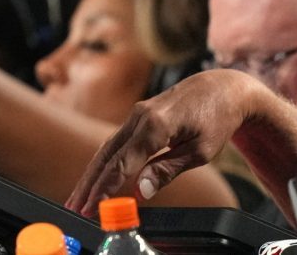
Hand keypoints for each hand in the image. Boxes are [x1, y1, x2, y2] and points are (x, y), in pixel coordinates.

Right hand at [66, 69, 266, 213]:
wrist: (221, 88)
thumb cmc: (215, 120)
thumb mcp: (200, 151)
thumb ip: (167, 170)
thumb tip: (141, 191)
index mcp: (156, 125)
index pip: (123, 162)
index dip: (106, 186)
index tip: (95, 206)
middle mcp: (139, 117)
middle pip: (106, 155)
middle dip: (89, 183)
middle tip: (76, 208)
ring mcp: (135, 115)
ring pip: (106, 149)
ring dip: (91, 174)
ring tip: (78, 198)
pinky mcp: (137, 118)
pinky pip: (115, 143)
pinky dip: (103, 163)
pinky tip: (95, 177)